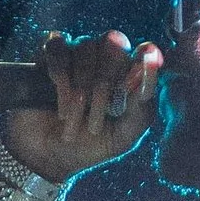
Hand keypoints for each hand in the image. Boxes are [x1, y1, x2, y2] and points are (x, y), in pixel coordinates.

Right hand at [1, 30, 163, 183]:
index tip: (133, 83)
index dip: (143, 61)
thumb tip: (150, 65)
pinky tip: (58, 96)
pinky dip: (59, 72)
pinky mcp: (48, 55)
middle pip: (114, 42)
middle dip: (104, 82)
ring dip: (80, 86)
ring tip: (70, 119)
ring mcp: (77, 54)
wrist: (49, 157)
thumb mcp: (124, 135)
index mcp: (129, 76)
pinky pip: (57, 46)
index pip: (144, 51)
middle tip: (94, 120)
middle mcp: (106, 59)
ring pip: (85, 46)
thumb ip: (142, 104)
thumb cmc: (90, 145)